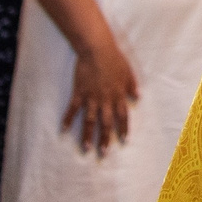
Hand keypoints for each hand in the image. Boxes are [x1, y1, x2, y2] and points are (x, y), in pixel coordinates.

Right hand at [64, 33, 138, 156]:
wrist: (96, 49)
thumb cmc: (114, 58)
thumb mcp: (128, 71)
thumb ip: (132, 85)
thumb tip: (138, 97)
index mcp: (118, 94)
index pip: (123, 116)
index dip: (124, 128)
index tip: (124, 140)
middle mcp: (105, 99)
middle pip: (106, 123)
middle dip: (105, 139)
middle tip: (103, 153)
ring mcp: (91, 97)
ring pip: (89, 120)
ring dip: (88, 135)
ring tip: (86, 148)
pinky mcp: (79, 92)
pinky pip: (73, 109)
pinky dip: (67, 119)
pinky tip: (63, 129)